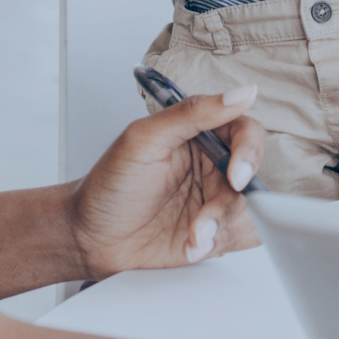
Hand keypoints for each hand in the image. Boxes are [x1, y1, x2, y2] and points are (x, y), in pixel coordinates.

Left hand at [69, 85, 266, 277]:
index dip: (249, 153)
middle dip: (229, 203)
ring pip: (248, 211)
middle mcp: (212, 167)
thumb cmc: (108, 185)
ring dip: (222, 228)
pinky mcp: (212, 233)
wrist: (87, 237)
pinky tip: (193, 245)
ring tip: (194, 237)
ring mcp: (212, 201)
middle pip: (252, 177)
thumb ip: (193, 113)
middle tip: (206, 220)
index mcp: (201, 136)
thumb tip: (242, 93)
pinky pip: (240, 239)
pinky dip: (221, 244)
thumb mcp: (144, 139)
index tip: (236, 176)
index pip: (245, 132)